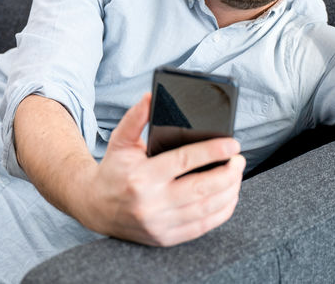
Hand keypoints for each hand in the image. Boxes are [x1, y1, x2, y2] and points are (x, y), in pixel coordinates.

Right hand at [83, 92, 245, 246]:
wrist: (95, 207)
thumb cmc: (113, 170)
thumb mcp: (120, 140)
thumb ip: (136, 117)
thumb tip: (152, 97)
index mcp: (141, 177)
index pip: (185, 161)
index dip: (213, 151)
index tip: (233, 144)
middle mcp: (151, 203)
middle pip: (202, 188)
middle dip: (228, 172)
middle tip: (239, 159)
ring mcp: (160, 224)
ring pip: (207, 208)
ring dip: (230, 191)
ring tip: (236, 174)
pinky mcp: (166, 238)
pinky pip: (203, 226)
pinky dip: (222, 211)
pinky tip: (228, 196)